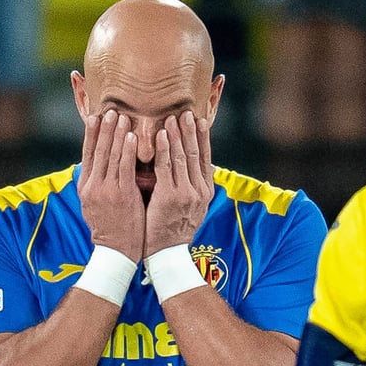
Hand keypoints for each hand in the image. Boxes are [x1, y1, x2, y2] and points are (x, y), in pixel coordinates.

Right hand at [78, 110, 144, 262]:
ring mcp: (106, 190)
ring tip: (122, 116)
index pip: (87, 154)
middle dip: (104, 128)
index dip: (91, 134)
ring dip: (117, 133)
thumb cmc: (110, 227)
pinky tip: (132, 136)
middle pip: (98, 150)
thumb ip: (96, 184)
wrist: (115, 251)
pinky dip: (128, 150)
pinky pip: (125, 168)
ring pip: (111, 155)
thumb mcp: (94, 205)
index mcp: (85, 187)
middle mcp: (92, 186)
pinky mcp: (122, 195)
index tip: (95, 116)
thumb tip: (98, 166)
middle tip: (110, 109)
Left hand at [144, 111, 213, 256]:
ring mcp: (186, 193)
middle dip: (190, 130)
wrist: (166, 253)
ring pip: (182, 157)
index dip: (202, 137)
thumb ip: (196, 186)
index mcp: (205, 191)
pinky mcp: (170, 197)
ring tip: (172, 117)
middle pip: (195, 153)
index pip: (205, 157)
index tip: (199, 119)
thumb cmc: (174, 229)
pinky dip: (164, 148)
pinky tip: (160, 135)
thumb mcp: (193, 208)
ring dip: (176, 134)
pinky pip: (166, 167)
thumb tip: (205, 167)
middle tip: (185, 111)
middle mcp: (199, 190)